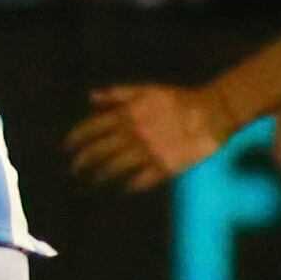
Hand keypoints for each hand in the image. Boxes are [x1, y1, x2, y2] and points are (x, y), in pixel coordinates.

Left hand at [65, 84, 234, 192]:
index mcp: (128, 114)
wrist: (214, 111)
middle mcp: (134, 134)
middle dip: (81, 162)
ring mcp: (148, 151)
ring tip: (94, 180)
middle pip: (98, 151)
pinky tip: (124, 188)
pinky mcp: (165, 166)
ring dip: (100, 175)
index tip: (66, 147)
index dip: (75, 139)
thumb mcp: (147, 91)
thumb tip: (91, 97)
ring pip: (115, 168)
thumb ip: (118, 95)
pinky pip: (141, 180)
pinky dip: (130, 185)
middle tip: (74, 169)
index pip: (91, 128)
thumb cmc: (179, 99)